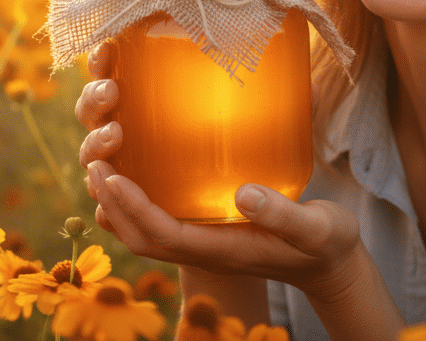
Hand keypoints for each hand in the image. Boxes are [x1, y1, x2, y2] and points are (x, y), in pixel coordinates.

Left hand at [74, 42, 364, 301]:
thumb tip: (244, 194)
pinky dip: (134, 202)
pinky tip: (132, 169)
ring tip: (100, 163)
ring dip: (115, 204)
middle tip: (94, 162)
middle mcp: (204, 248)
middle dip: (111, 204)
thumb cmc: (326, 243)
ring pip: (144, 232)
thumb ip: (284, 214)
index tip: (110, 176)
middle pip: (140, 238)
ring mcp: (202, 241)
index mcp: (223, 251)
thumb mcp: (317, 228)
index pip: (162, 235)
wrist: (331, 262)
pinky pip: (158, 221)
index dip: (132, 208)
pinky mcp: (206, 228)